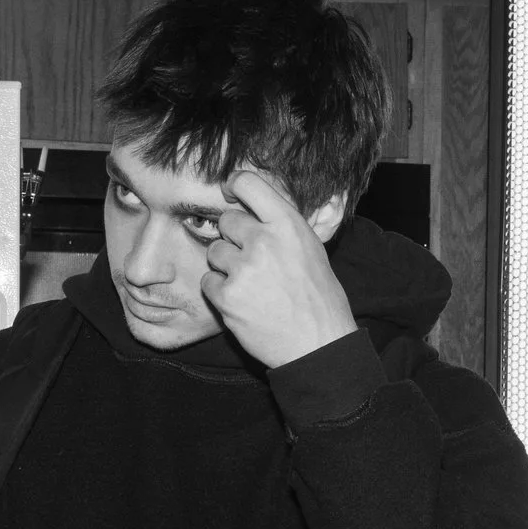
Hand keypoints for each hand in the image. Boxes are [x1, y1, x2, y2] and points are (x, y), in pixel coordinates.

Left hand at [200, 168, 358, 368]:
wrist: (318, 345)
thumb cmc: (319, 299)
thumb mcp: (310, 249)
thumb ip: (282, 226)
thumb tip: (252, 205)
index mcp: (289, 225)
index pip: (247, 183)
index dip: (234, 185)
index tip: (230, 193)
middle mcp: (264, 241)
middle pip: (227, 220)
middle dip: (234, 238)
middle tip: (253, 260)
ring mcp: (243, 269)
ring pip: (214, 251)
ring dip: (226, 266)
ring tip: (250, 284)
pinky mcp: (227, 297)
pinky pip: (208, 281)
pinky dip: (220, 292)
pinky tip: (243, 302)